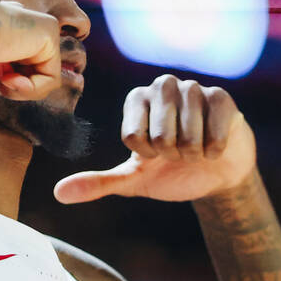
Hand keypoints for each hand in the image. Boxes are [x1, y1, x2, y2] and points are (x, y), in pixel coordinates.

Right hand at [0, 0, 60, 122]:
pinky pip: (50, 78)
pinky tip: (9, 79)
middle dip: (2, 87)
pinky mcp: (47, 32)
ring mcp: (32, 27)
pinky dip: (30, 89)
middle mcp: (14, 26)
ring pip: (38, 77)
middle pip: (23, 73)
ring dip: (13, 90)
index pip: (5, 63)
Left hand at [54, 75, 255, 203]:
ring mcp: (194, 89)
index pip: (132, 137)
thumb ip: (98, 183)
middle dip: (172, 156)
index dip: (147, 156)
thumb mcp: (134, 179)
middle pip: (161, 136)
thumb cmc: (171, 171)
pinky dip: (215, 150)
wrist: (216, 173)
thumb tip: (59, 193)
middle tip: (179, 152)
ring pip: (189, 136)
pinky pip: (214, 133)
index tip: (155, 154)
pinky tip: (216, 145)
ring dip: (194, 154)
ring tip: (197, 148)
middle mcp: (162, 86)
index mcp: (136, 100)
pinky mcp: (222, 97)